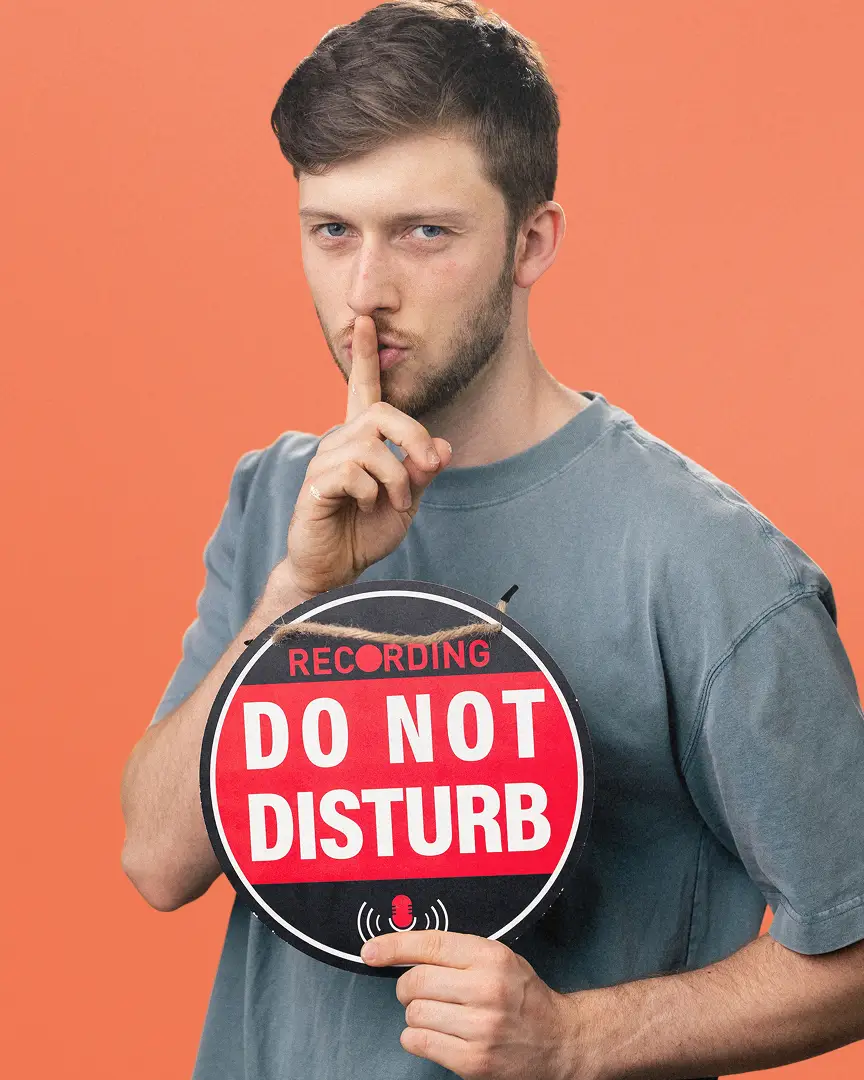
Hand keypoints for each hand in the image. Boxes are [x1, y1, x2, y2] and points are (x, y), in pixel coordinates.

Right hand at [279, 315, 451, 597]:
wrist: (334, 569)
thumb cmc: (366, 532)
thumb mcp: (407, 502)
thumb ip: (422, 473)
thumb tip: (443, 446)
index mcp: (361, 441)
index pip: (363, 391)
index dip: (364, 357)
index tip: (364, 321)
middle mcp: (340, 443)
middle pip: (382, 414)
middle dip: (414, 439)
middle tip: (428, 469)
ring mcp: (324, 463)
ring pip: (371, 448)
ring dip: (396, 479)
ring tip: (396, 503)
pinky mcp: (315, 486)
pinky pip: (353, 473)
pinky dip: (373, 493)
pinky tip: (367, 507)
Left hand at [362, 930, 584, 1079]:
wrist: (559, 1040)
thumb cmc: (523, 995)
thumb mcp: (498, 958)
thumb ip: (457, 952)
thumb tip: (401, 950)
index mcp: (491, 957)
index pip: (429, 945)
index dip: (393, 946)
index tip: (370, 951)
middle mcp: (486, 990)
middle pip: (415, 981)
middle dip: (407, 986)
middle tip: (418, 990)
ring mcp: (480, 1028)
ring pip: (413, 1014)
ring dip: (414, 1013)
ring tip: (436, 1013)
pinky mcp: (473, 1062)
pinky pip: (419, 1042)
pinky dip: (416, 1037)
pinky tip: (434, 1033)